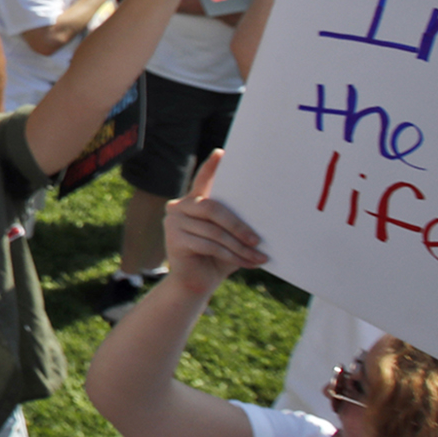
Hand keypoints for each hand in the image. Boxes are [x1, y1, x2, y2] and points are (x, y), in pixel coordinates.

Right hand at [163, 150, 266, 296]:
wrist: (196, 284)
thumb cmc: (216, 258)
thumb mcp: (229, 237)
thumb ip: (236, 223)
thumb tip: (265, 217)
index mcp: (193, 201)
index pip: (202, 179)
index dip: (211, 167)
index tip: (222, 153)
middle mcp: (179, 207)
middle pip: (212, 208)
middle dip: (238, 225)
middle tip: (258, 239)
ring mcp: (173, 222)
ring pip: (214, 230)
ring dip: (239, 246)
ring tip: (259, 257)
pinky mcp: (173, 240)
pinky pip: (209, 245)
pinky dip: (231, 256)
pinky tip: (247, 263)